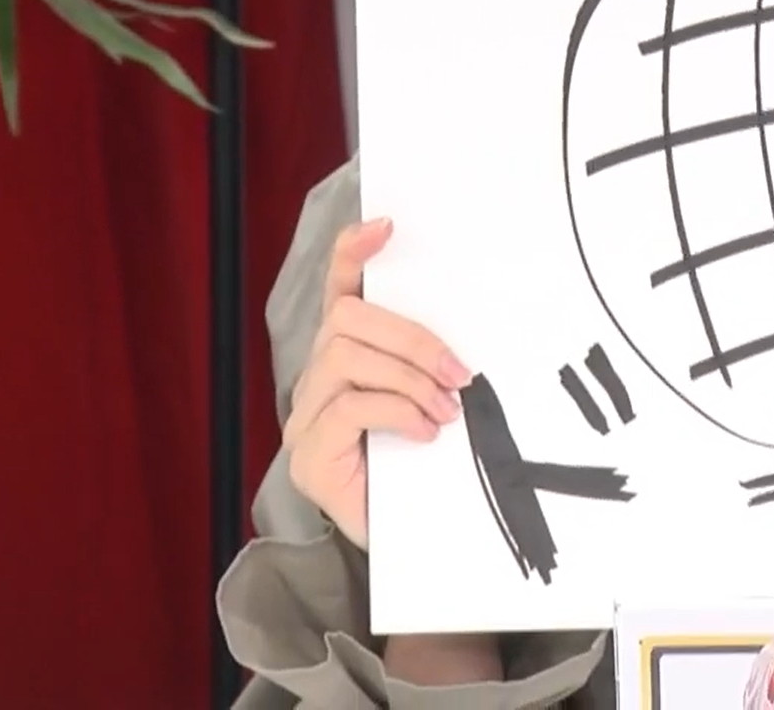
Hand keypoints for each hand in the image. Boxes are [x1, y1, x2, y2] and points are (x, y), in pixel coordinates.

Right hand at [282, 217, 471, 548]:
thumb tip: (467, 340)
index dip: (353, 254)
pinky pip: (349, 407)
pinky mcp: (309, 459)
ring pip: (346, 359)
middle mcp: (316, 383)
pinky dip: (395, 410)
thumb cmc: (426, 471)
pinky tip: (425, 430)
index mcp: (347, 360)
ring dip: (407, 376)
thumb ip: (433, 368)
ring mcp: (305, 421)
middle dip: (409, 337)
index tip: (386, 227)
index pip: (339, 291)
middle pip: (347, 320)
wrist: (414, 547)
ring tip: (445, 406)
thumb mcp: (434, 404)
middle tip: (458, 372)